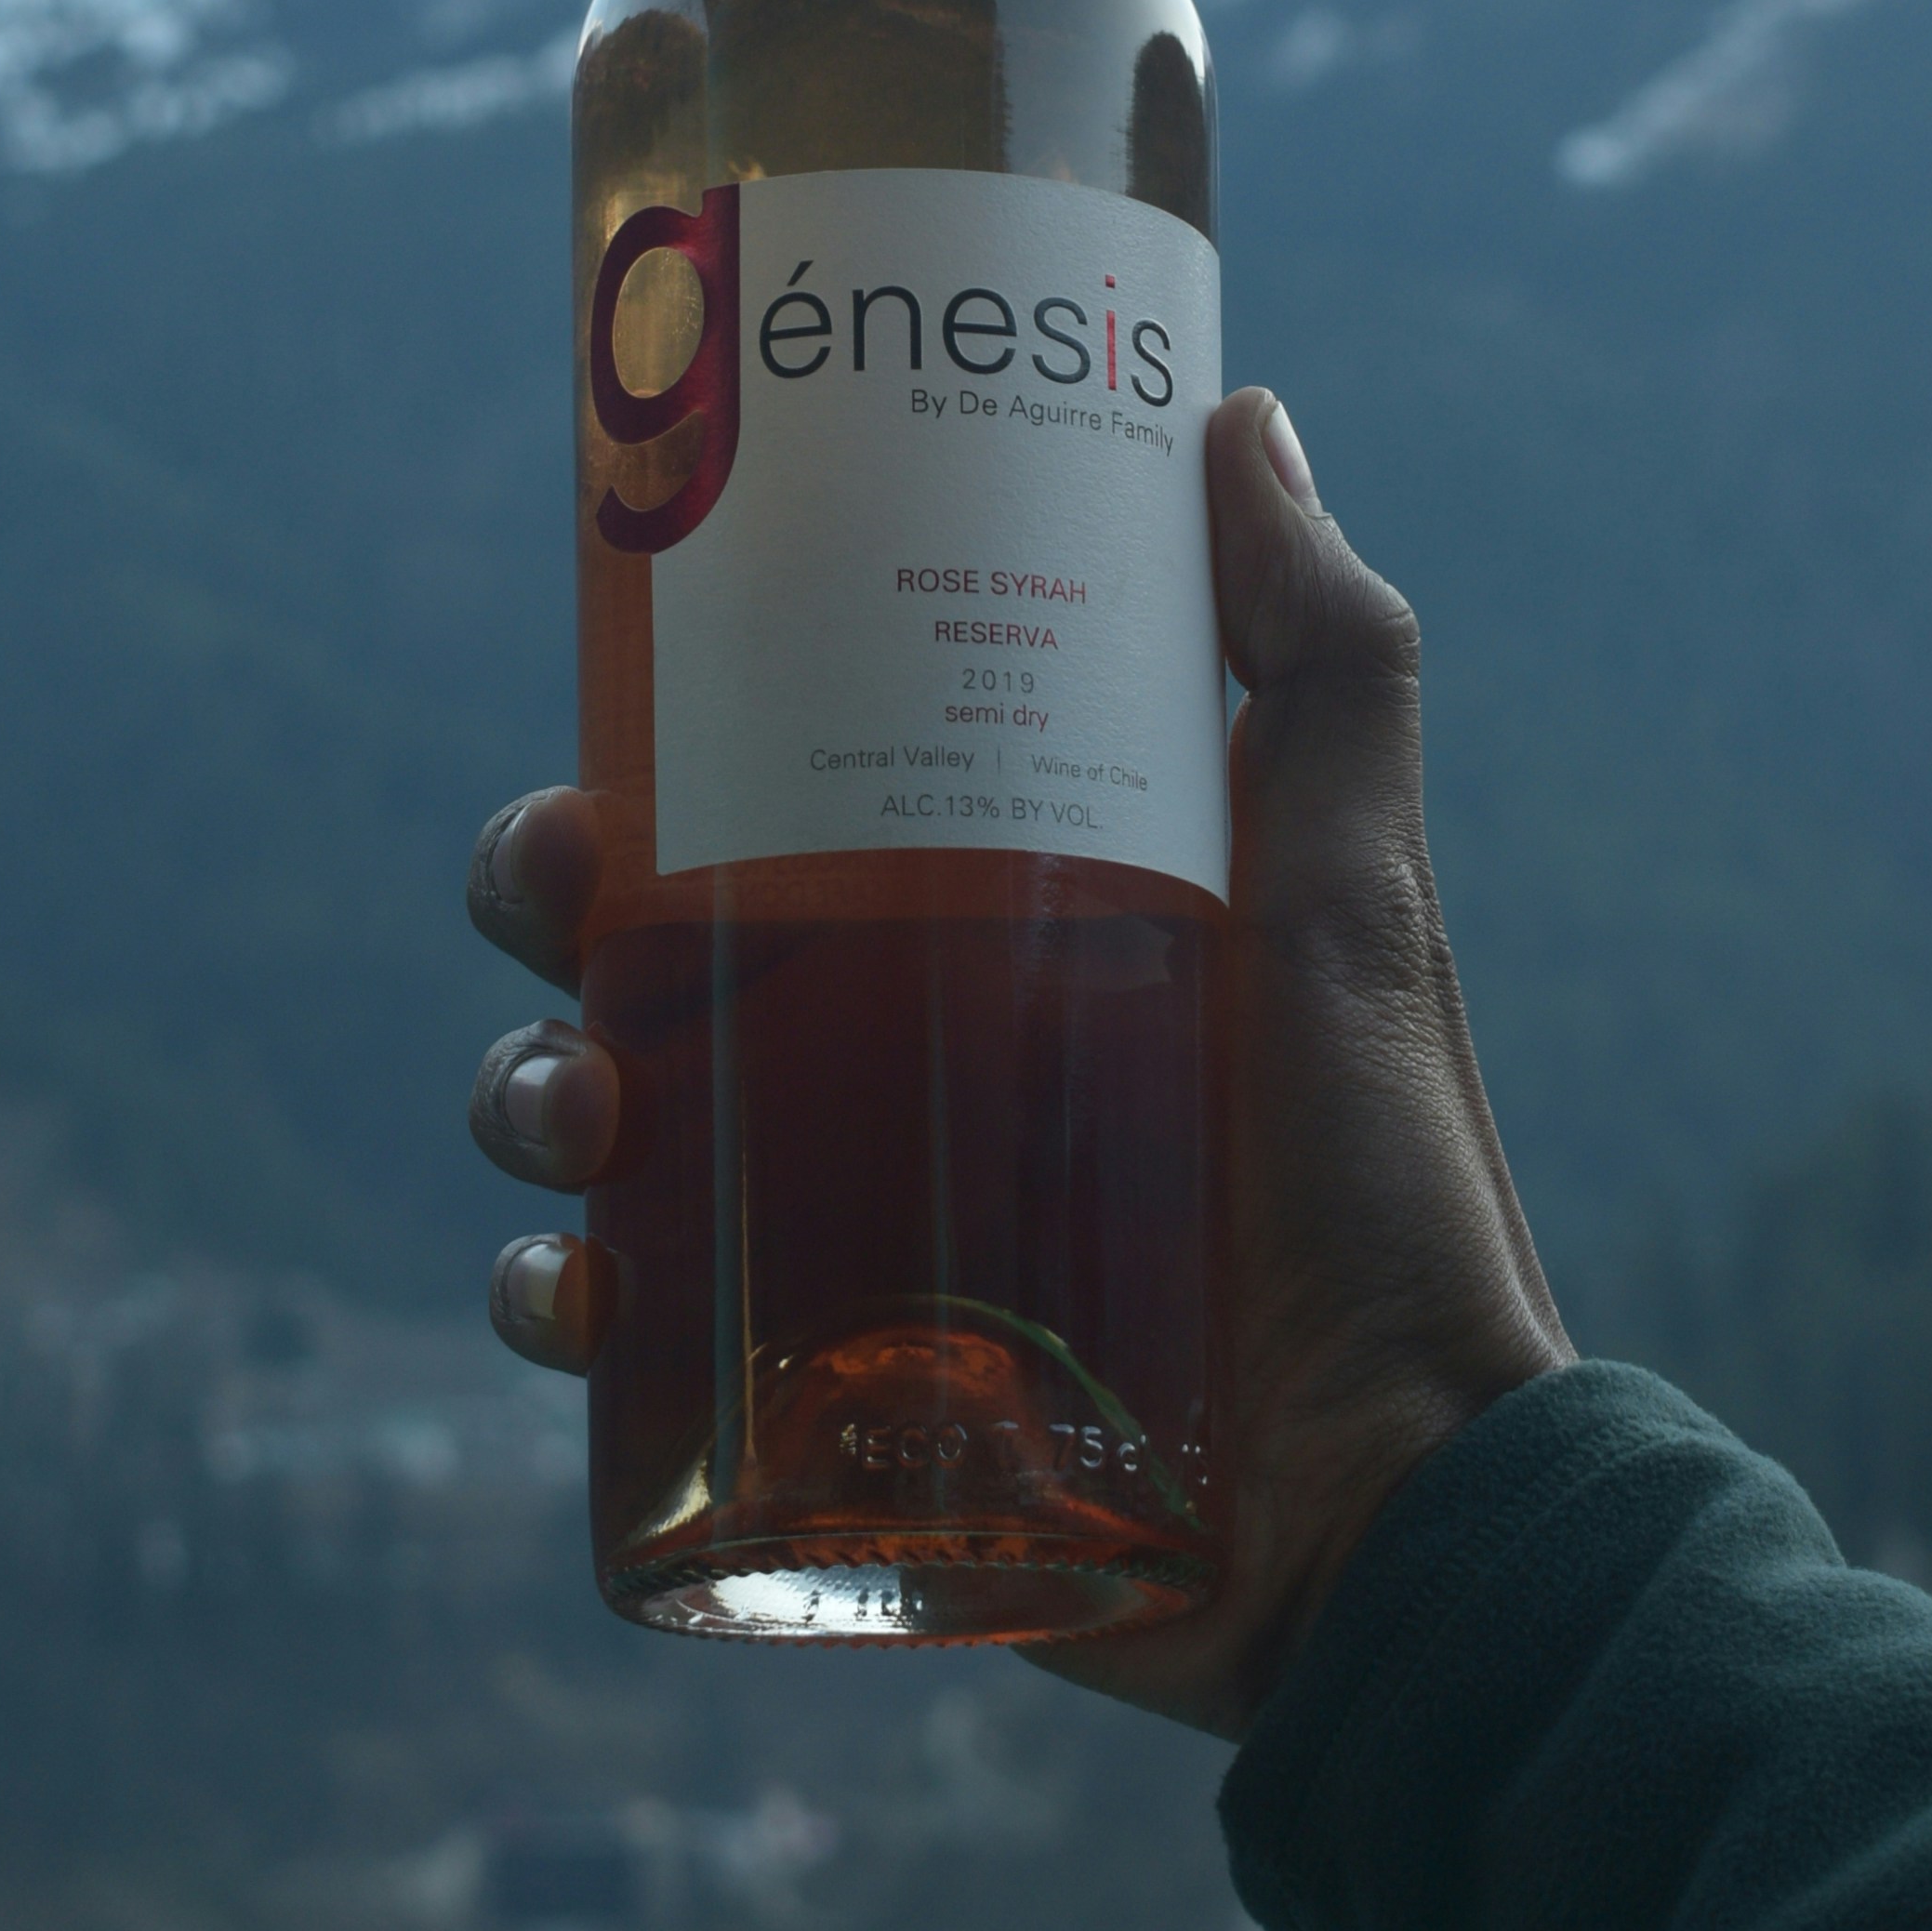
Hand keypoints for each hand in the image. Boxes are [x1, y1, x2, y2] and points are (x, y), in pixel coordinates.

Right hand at [463, 387, 1570, 1738]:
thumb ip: (1330, 671)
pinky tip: (563, 1294)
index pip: (766, 805)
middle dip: (541, 905)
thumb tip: (1244, 417)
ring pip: (598, 1135)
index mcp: (983, 938)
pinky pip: (634, 1351)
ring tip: (563, 1120)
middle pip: (636, 955)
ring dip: (520, 1099)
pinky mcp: (826, 1412)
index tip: (605, 705)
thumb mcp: (1363, 906)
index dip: (649, 751)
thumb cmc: (1401, 1197)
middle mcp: (888, 1078)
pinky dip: (555, 1310)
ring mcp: (843, 1247)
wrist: (1411, 1512)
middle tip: (551, 889)